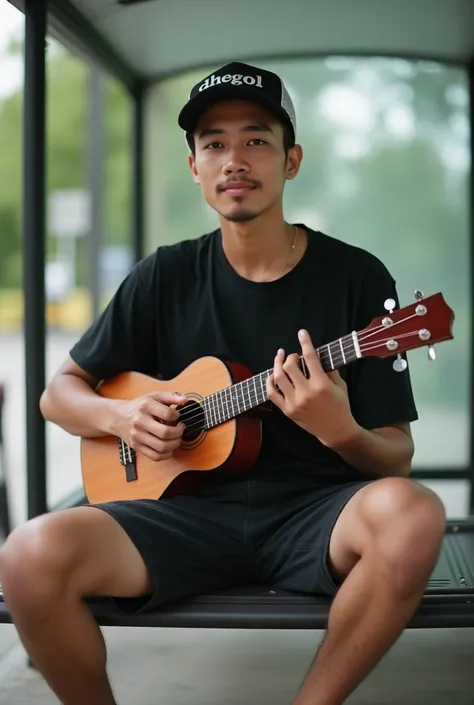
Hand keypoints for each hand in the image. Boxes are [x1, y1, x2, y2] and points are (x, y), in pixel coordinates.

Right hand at [114, 390, 186, 461]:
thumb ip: (171, 396)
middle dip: (179, 432)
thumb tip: (184, 400)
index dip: (177, 416)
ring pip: (162, 447)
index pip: (168, 414)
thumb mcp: (154, 396)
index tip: (177, 416)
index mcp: (145, 406)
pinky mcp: (136, 447)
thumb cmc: (139, 406)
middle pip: (165, 433)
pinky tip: (169, 447)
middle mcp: (140, 421)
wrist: (118, 417)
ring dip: (175, 444)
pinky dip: (166, 454)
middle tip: (180, 429)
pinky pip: (155, 456)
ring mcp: (137, 436)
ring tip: (176, 438)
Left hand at [266, 329, 358, 447]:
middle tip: (294, 356)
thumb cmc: (340, 406)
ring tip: (280, 358)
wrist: (335, 431)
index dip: (305, 342)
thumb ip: (329, 369)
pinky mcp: (287, 411)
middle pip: (289, 366)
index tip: (302, 333)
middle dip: (290, 356)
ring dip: (277, 364)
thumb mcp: (340, 385)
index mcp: (321, 385)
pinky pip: (272, 394)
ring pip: (278, 377)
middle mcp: (306, 393)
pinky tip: (272, 375)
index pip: (310, 358)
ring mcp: (294, 402)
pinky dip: (269, 382)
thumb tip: (317, 354)